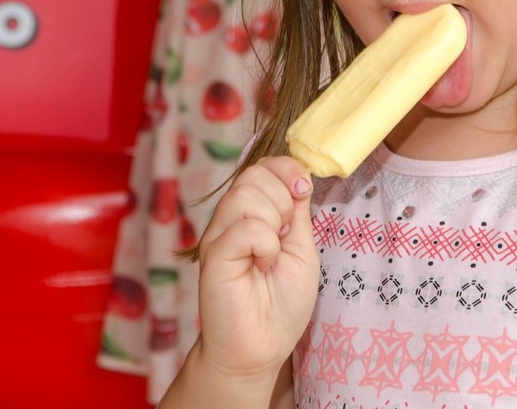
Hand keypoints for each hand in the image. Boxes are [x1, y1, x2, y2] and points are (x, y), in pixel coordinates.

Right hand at [195, 156, 319, 381]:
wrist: (260, 349)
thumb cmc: (281, 305)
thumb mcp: (302, 249)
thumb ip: (297, 213)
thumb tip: (299, 177)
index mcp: (252, 215)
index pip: (263, 167)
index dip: (286, 169)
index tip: (303, 190)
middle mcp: (231, 220)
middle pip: (253, 174)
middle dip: (282, 197)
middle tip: (286, 234)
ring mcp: (219, 236)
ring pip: (246, 194)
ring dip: (274, 222)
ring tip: (272, 254)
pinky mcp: (213, 256)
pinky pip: (245, 227)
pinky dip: (265, 244)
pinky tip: (262, 266)